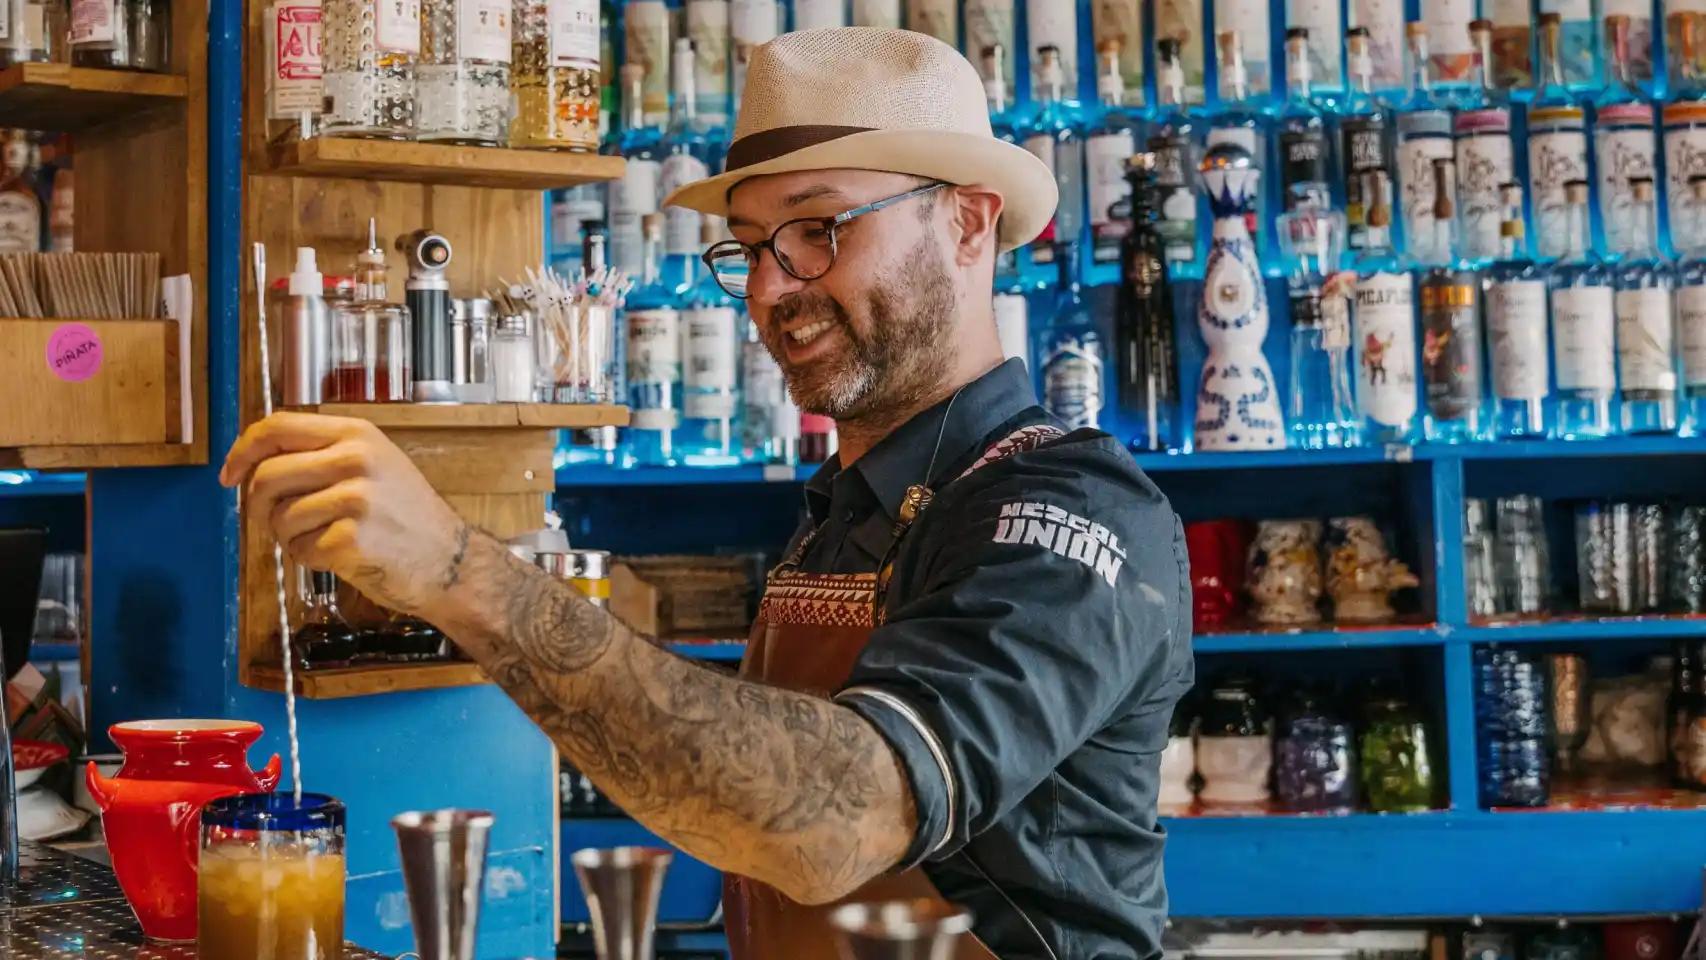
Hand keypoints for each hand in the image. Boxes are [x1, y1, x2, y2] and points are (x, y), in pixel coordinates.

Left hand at [220, 412, 468, 619]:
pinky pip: (298, 549)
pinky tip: (337, 556)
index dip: (243, 451)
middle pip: (268, 475)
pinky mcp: (351, 540)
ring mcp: (356, 500)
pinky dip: (308, 558)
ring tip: (321, 538)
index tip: (230, 474)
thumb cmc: (408, 518)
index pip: (278, 427)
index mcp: (358, 435)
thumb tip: (256, 461)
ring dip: (287, 536)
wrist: (449, 562)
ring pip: (278, 516)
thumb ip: (323, 454)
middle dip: (260, 505)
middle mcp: (357, 460)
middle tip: (276, 520)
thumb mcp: (376, 464)